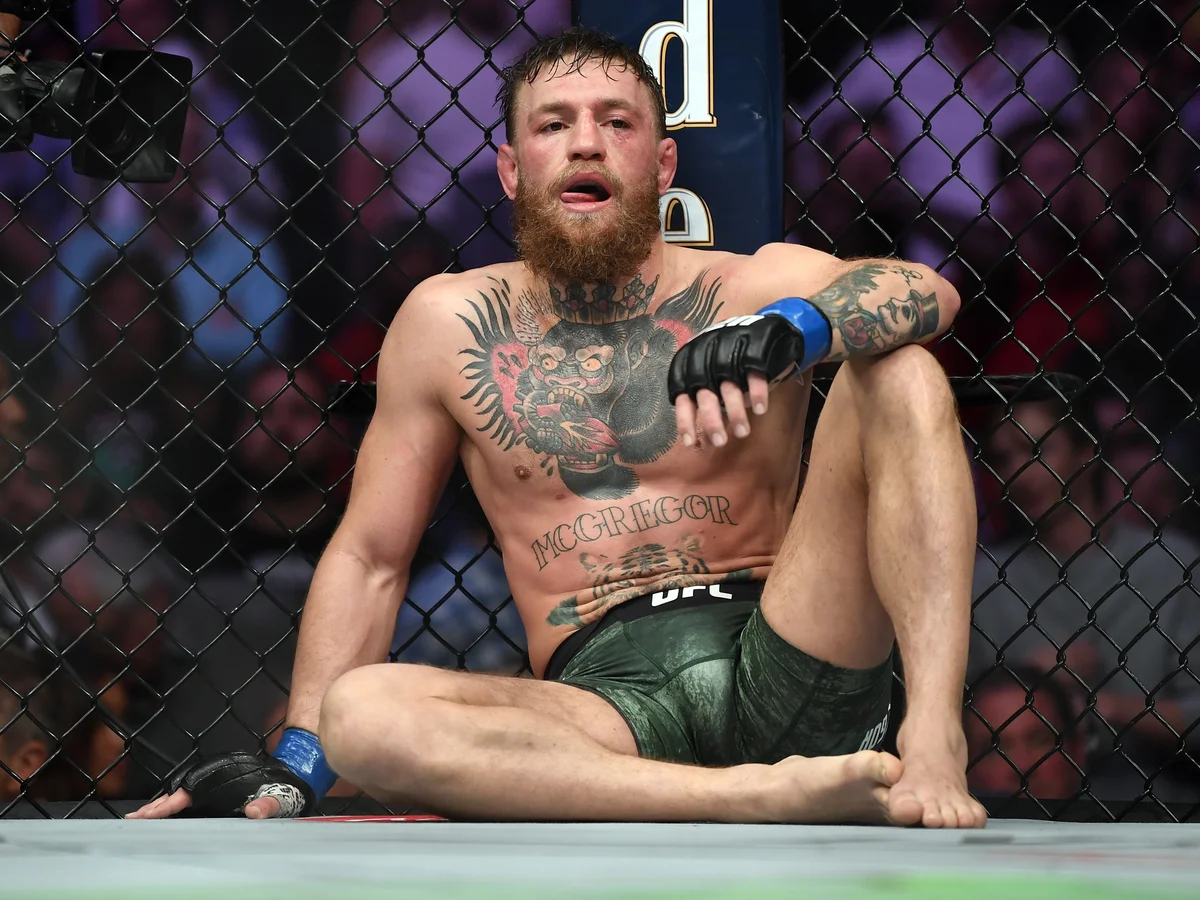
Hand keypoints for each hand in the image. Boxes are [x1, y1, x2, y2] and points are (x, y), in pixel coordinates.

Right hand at [124, 752, 313, 818]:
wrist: (296, 776)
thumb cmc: (287, 786)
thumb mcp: (281, 796)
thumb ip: (269, 804)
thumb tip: (254, 812)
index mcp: (223, 783)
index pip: (186, 794)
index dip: (165, 805)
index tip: (145, 814)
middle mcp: (217, 785)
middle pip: (179, 795)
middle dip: (156, 807)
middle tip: (133, 819)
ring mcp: (218, 790)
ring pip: (184, 798)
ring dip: (163, 808)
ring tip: (141, 820)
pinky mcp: (221, 796)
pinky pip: (195, 803)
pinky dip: (177, 810)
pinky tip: (166, 820)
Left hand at [669, 315, 805, 447]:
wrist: (759, 330)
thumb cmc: (727, 362)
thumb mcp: (713, 381)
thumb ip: (708, 409)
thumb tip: (703, 445)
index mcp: (690, 366)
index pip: (682, 395)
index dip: (685, 420)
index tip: (690, 443)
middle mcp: (706, 360)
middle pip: (706, 395)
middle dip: (712, 421)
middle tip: (721, 442)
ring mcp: (730, 354)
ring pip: (729, 387)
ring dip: (735, 412)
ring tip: (742, 433)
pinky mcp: (753, 351)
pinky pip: (754, 374)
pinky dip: (756, 392)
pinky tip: (759, 409)